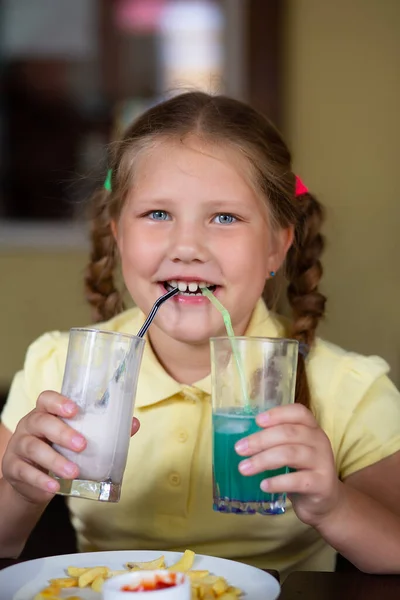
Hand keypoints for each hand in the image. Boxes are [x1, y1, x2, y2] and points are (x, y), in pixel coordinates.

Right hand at [1, 391, 139, 504]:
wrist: (36, 480)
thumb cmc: (61, 450)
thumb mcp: (78, 438)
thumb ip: (104, 430)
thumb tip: (134, 423)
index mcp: (47, 412)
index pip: (46, 398)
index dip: (59, 402)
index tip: (75, 410)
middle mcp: (30, 425)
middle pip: (41, 422)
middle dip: (62, 432)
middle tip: (83, 445)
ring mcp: (19, 446)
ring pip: (33, 447)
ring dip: (55, 460)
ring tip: (74, 471)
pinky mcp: (13, 468)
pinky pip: (24, 472)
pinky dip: (40, 480)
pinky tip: (54, 488)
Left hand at [234, 403, 341, 527]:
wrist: (325, 501)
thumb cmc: (301, 471)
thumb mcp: (292, 450)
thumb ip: (276, 441)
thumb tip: (244, 439)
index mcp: (312, 428)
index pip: (299, 412)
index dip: (277, 414)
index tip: (257, 421)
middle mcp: (320, 441)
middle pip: (289, 433)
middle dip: (260, 440)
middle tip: (239, 449)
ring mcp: (323, 462)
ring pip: (290, 454)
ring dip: (263, 460)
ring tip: (244, 468)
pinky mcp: (322, 484)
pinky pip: (297, 481)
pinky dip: (277, 482)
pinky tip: (263, 485)